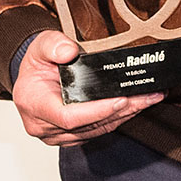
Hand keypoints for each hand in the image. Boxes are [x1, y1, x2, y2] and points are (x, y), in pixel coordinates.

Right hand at [12, 30, 163, 146]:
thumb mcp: (40, 45)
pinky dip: (117, 118)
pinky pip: (97, 130)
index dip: (96, 111)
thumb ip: (53, 44)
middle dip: (121, 110)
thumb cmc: (36, 64)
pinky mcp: (70, 136)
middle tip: (147, 96)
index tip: (120, 100)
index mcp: (35, 105)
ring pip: (97, 130)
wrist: (31, 78)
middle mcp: (44, 126)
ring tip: (148, 98)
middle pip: (89, 125)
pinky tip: (135, 106)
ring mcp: (57, 135)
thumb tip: (69, 52)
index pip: (68, 117)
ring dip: (125, 115)